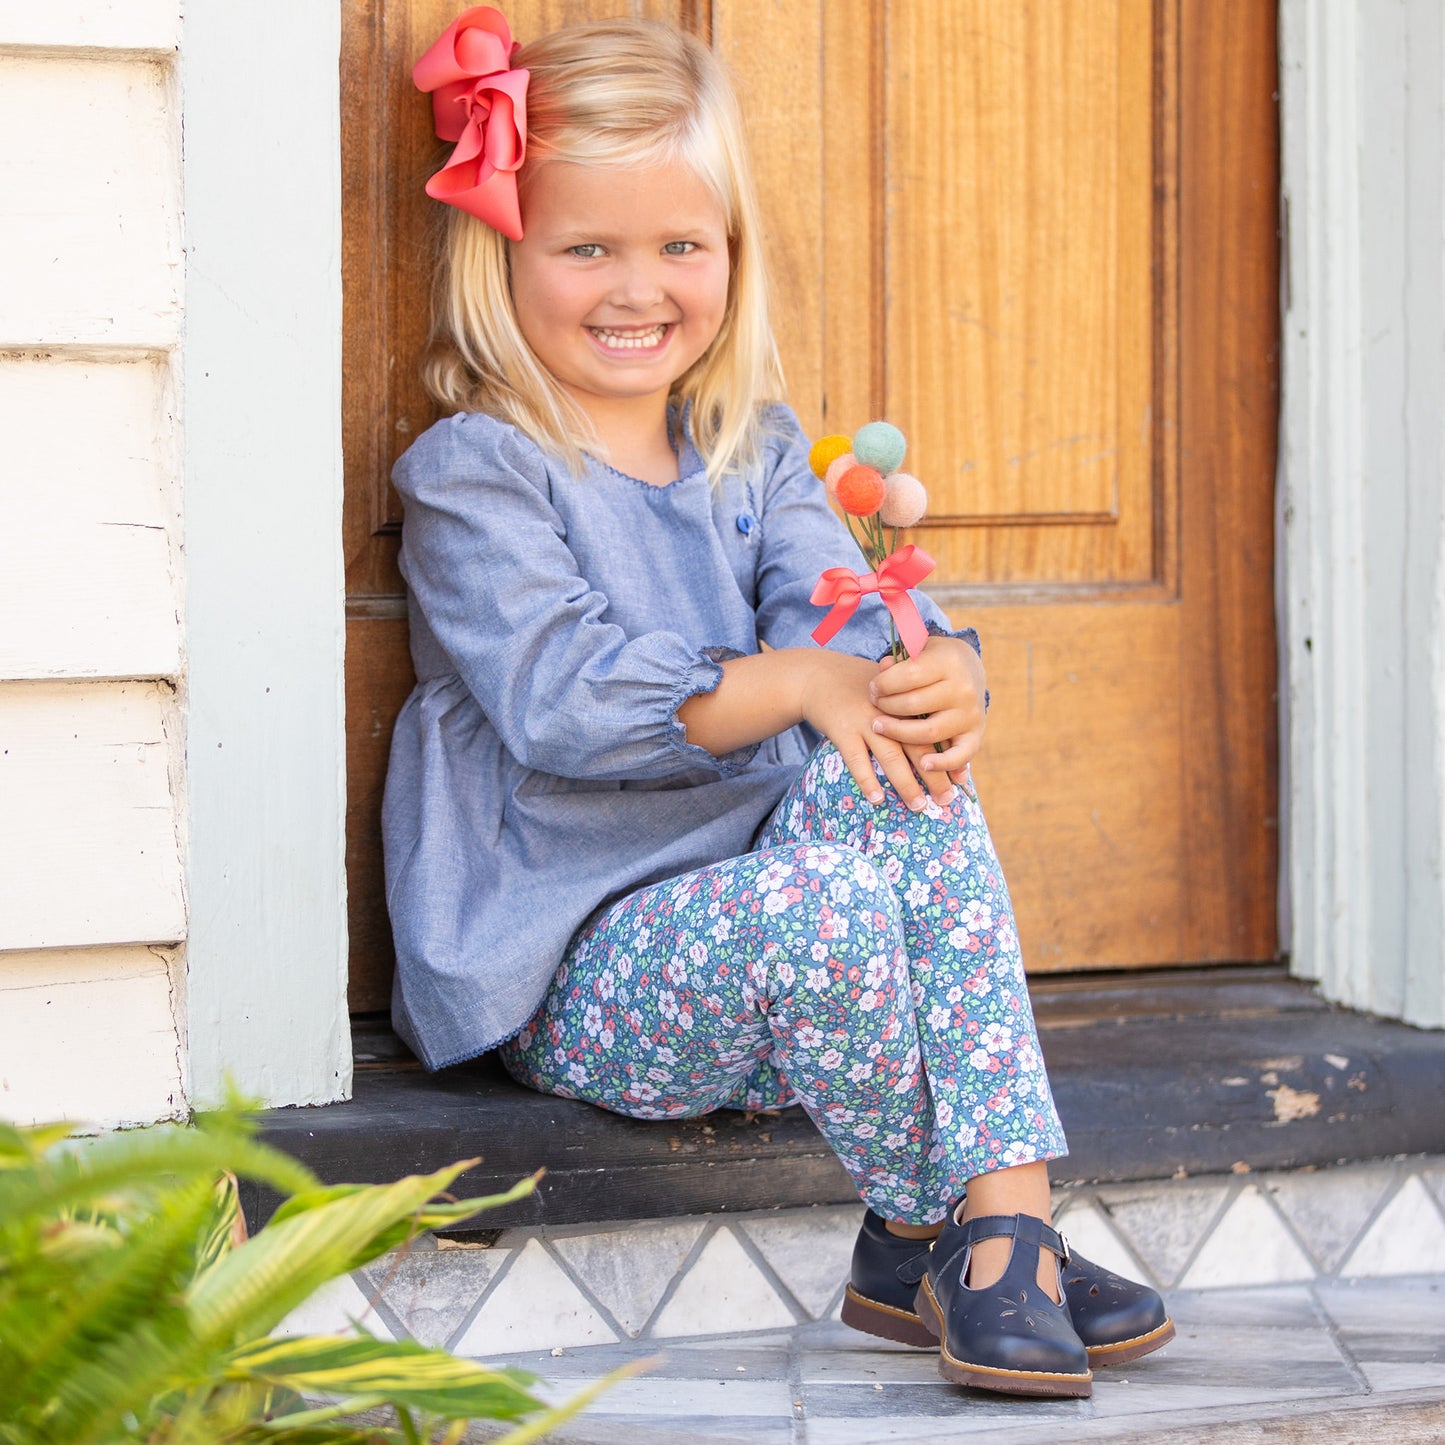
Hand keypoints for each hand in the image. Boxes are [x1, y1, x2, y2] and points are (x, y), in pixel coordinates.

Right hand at [794, 649, 947, 810]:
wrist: (818, 676)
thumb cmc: (859, 690)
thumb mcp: (889, 692)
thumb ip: (911, 712)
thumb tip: (936, 748)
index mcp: (905, 703)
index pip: (933, 732)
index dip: (948, 756)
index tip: (962, 780)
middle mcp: (890, 712)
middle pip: (918, 747)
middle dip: (934, 776)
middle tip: (947, 800)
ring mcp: (866, 720)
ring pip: (891, 756)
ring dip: (906, 784)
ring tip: (918, 806)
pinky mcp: (843, 729)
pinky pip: (857, 759)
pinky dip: (867, 780)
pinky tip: (876, 799)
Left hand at [867, 635, 986, 794]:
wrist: (970, 668)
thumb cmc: (934, 661)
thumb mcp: (920, 650)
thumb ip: (900, 659)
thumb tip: (884, 668)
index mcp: (948, 662)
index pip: (909, 676)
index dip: (884, 684)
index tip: (873, 688)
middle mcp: (962, 689)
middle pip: (914, 704)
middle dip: (887, 706)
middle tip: (875, 704)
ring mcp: (970, 714)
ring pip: (928, 731)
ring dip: (898, 732)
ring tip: (879, 727)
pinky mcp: (976, 735)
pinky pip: (960, 755)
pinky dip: (942, 764)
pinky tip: (923, 764)